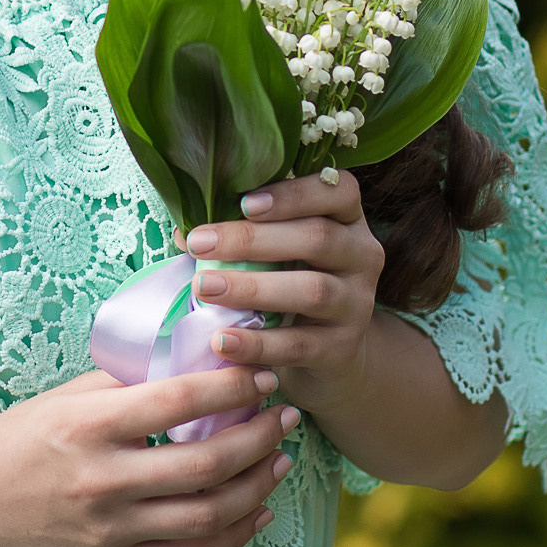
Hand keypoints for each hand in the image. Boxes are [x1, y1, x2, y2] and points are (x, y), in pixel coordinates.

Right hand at [0, 365, 300, 546]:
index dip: (228, 387)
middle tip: (283, 416)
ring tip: (279, 459)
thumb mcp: (61, 398)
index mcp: (87, 426)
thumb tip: (185, 360)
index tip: (258, 374)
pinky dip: (233, 535)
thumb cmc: (16, 441)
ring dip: (257, 486)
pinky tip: (255, 510)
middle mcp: (102, 480)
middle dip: (258, 438)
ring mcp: (111, 527)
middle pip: (204, 464)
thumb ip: (121, 383)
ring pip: (208, 514)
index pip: (175, 403)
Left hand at [183, 170, 384, 416]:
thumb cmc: (288, 284)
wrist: (329, 355)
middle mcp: (361, 255)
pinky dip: (258, 343)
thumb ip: (241, 234)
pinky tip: (223, 340)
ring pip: (312, 290)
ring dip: (252, 288)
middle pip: (317, 237)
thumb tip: (184, 233)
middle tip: (200, 243)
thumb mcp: (275, 253)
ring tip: (203, 288)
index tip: (245, 202)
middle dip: (252, 239)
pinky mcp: (343, 348)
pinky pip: (300, 344)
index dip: (294, 194)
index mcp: (346, 219)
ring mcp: (357, 303)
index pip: (337, 190)